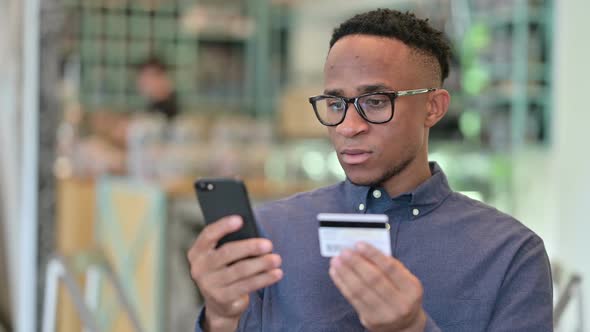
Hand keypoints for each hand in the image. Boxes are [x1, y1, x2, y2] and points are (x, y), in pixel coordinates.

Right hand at [187, 216, 282, 331]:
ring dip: (261, 264)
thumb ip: (230, 243)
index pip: (208, 235)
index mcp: (197, 252)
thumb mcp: (222, 256)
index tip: (240, 219)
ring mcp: (209, 285)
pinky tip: (276, 274)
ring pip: (240, 270)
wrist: (220, 302)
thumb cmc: (225, 269)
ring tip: (277, 259)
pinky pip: (246, 286)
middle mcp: (199, 268)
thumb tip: (254, 233)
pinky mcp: (222, 298)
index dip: (223, 226)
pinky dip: (264, 279)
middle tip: (269, 244)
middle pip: (227, 253)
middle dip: (250, 247)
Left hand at [329, 242, 425, 331]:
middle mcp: (401, 303)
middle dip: (356, 263)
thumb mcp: (402, 279)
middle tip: (344, 252)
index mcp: (412, 288)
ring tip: (336, 261)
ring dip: (345, 273)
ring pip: (360, 290)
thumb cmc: (400, 293)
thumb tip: (361, 250)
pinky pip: (353, 299)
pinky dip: (342, 284)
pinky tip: (336, 273)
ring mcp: (386, 314)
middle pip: (374, 279)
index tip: (359, 244)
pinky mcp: (370, 320)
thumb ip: (387, 265)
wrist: (403, 323)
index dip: (373, 255)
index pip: (391, 268)